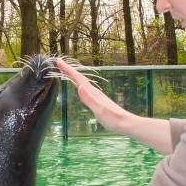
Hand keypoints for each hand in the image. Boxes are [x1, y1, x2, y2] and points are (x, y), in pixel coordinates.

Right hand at [55, 58, 174, 153]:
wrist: (126, 124)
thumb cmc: (113, 119)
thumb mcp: (100, 110)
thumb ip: (90, 99)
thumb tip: (79, 87)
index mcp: (93, 93)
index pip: (78, 79)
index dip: (68, 70)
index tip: (59, 61)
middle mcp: (94, 92)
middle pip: (80, 78)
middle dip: (69, 70)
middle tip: (58, 63)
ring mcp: (96, 96)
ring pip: (82, 82)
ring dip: (73, 76)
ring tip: (66, 71)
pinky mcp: (98, 101)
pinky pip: (85, 89)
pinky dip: (79, 84)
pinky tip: (79, 87)